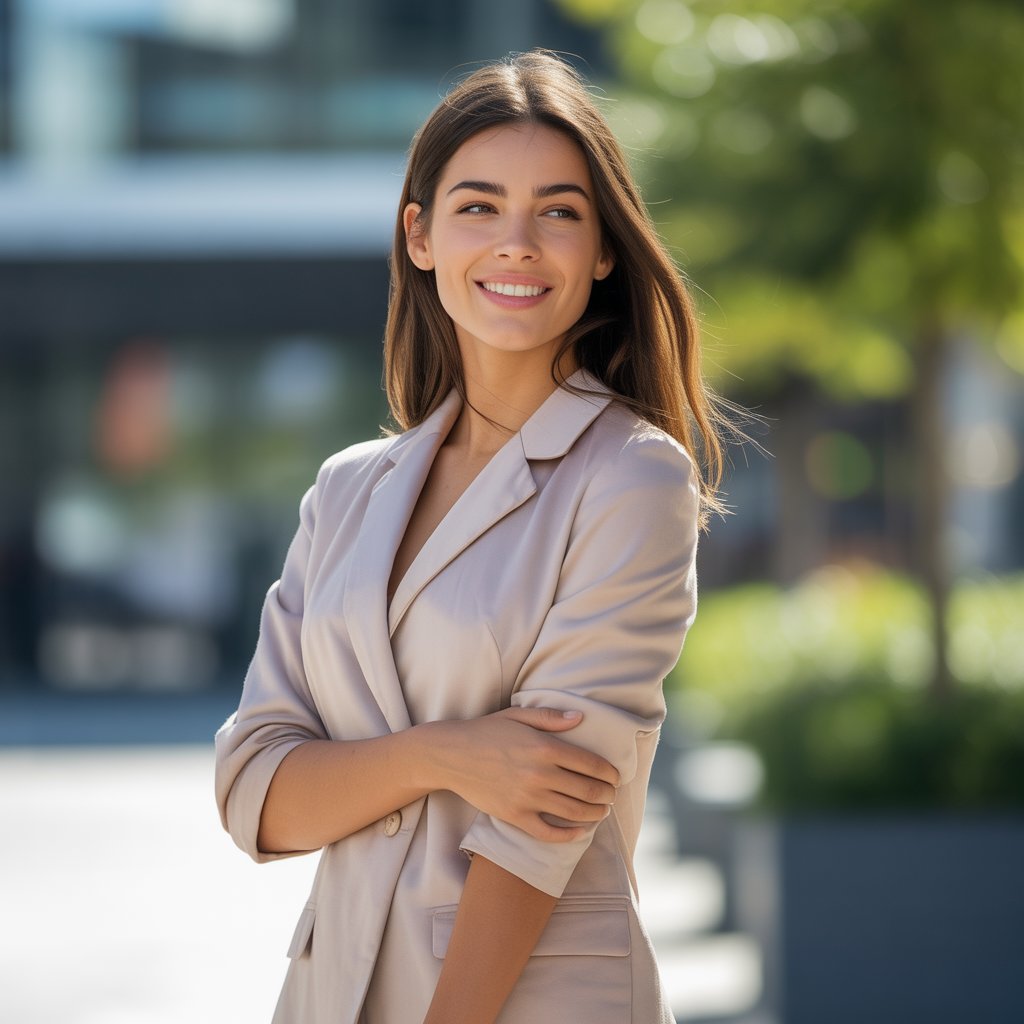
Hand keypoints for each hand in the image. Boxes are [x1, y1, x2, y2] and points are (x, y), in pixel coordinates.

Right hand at [423, 708, 618, 842]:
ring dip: (595, 814)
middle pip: (587, 790)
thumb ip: (551, 717)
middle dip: (607, 795)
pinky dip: (569, 835)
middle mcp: (540, 774)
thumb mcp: (518, 716)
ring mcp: (527, 798)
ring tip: (601, 811)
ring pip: (573, 812)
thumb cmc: (486, 732)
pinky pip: (549, 833)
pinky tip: (580, 832)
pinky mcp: (515, 816)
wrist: (451, 755)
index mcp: (545, 747)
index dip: (609, 773)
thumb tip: (580, 717)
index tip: (615, 777)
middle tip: (612, 795)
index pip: (590, 763)